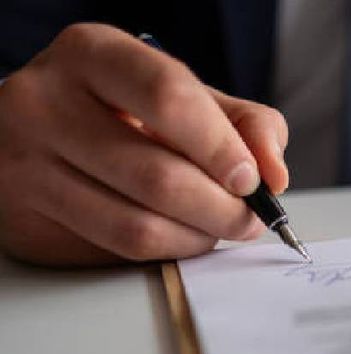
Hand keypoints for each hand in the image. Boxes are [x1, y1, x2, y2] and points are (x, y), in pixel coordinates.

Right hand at [0, 23, 288, 266]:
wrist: (43, 131)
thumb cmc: (127, 111)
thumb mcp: (186, 97)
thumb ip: (245, 124)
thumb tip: (275, 176)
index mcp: (92, 54)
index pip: (168, 97)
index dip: (221, 146)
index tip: (252, 179)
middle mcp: (45, 103)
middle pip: (157, 175)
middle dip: (222, 208)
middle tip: (250, 217)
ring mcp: (25, 164)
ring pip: (137, 225)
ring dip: (199, 237)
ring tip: (220, 227)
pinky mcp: (24, 219)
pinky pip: (116, 250)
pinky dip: (167, 251)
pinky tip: (181, 234)